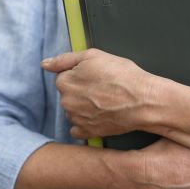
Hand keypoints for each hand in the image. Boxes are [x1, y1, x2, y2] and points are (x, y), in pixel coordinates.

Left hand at [41, 49, 158, 137]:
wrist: (144, 101)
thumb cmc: (124, 77)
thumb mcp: (94, 56)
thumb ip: (65, 59)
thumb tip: (45, 64)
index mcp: (65, 82)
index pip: (64, 77)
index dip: (81, 75)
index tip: (96, 76)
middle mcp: (67, 101)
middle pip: (68, 94)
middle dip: (81, 91)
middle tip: (103, 88)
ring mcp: (76, 118)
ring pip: (73, 110)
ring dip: (84, 107)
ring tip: (105, 102)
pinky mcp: (87, 132)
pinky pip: (78, 129)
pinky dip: (86, 124)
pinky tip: (100, 116)